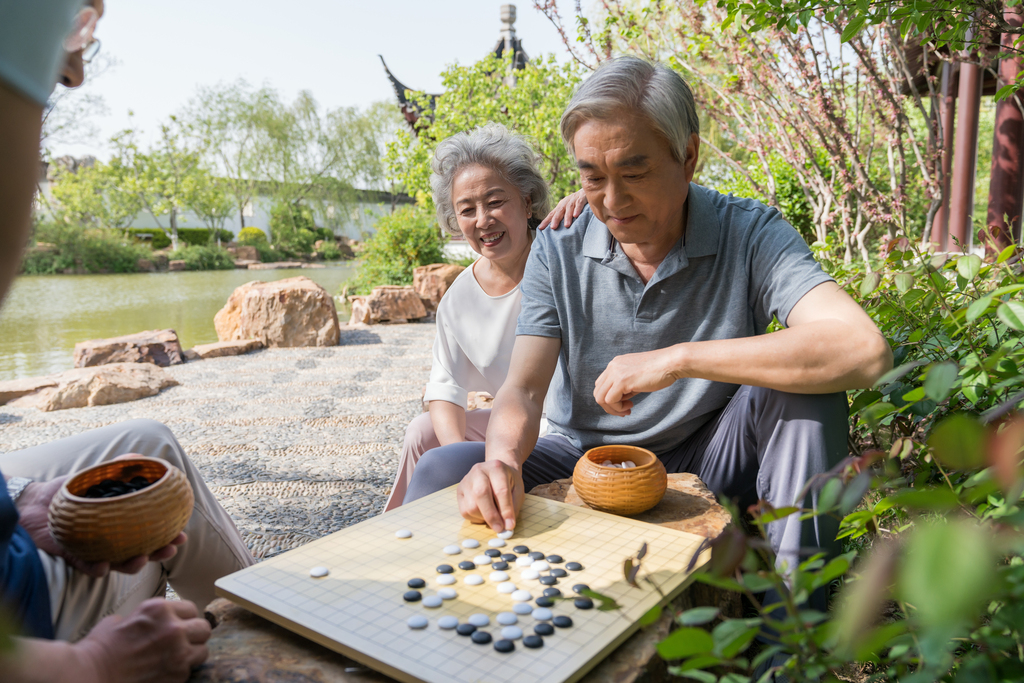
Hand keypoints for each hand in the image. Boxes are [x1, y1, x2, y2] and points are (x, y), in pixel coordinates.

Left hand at [15, 456, 186, 576]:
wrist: (36, 501)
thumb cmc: (72, 490)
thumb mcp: (99, 475)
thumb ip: (121, 467)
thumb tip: (143, 458)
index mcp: (125, 523)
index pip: (153, 532)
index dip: (170, 536)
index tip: (182, 535)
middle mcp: (115, 539)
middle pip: (143, 551)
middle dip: (159, 553)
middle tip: (169, 548)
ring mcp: (96, 550)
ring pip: (119, 563)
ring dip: (133, 564)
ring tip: (140, 558)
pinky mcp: (75, 557)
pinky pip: (87, 567)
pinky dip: (97, 568)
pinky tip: (104, 564)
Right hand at [75, 598, 210, 682]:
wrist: (90, 674)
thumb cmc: (100, 647)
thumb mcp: (124, 618)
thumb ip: (147, 618)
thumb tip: (155, 622)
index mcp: (160, 609)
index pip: (192, 609)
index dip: (184, 619)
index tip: (178, 627)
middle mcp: (173, 628)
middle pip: (204, 628)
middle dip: (194, 636)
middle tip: (183, 643)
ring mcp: (177, 652)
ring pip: (203, 651)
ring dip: (192, 655)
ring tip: (176, 659)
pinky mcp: (177, 675)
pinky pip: (189, 671)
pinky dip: (180, 673)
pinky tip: (164, 672)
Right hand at [456, 459, 524, 532]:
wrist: (495, 472)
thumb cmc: (508, 482)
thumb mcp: (517, 490)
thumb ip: (513, 507)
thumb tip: (507, 526)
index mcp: (496, 468)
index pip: (500, 491)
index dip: (505, 510)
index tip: (510, 525)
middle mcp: (478, 471)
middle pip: (481, 494)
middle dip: (491, 515)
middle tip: (499, 528)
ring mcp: (466, 481)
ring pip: (471, 506)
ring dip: (484, 518)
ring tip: (494, 516)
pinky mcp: (459, 491)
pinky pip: (465, 511)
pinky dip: (476, 518)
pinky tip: (484, 513)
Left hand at [537, 189, 587, 229]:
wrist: (587, 190)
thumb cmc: (577, 203)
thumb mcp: (568, 210)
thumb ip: (562, 218)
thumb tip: (554, 230)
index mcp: (561, 206)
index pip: (552, 214)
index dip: (546, 221)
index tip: (540, 228)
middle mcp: (566, 202)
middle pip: (559, 211)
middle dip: (556, 219)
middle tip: (553, 227)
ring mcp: (574, 199)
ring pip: (569, 208)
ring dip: (567, 216)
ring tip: (566, 225)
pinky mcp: (582, 198)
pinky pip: (579, 203)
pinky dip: (577, 209)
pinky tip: (576, 215)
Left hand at [594, 348, 681, 415]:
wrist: (671, 363)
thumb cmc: (660, 370)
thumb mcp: (637, 377)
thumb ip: (626, 386)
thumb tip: (620, 401)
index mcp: (615, 364)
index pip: (602, 385)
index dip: (611, 398)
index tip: (625, 404)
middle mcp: (612, 366)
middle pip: (598, 392)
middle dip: (610, 406)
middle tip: (625, 410)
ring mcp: (615, 372)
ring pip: (600, 398)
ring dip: (613, 409)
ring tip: (627, 410)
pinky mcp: (621, 381)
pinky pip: (610, 400)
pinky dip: (618, 408)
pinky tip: (630, 406)